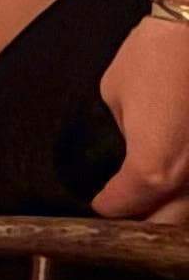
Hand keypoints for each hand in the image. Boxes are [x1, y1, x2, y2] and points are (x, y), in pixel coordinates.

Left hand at [89, 10, 188, 222]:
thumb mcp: (114, 95)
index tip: (99, 201)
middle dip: (144, 220)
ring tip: (156, 198)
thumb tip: (135, 146)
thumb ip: (125, 135)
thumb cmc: (154, 55)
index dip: (105, 205)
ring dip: (174, 210)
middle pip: (166, 224)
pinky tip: (181, 175)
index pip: (122, 208)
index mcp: (151, 170)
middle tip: (129, 207)